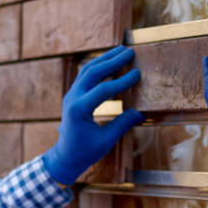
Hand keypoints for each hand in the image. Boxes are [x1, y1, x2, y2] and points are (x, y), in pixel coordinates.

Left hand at [43, 46, 144, 185]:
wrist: (65, 156)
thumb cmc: (85, 152)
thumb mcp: (106, 141)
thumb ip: (123, 124)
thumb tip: (142, 112)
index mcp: (78, 110)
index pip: (103, 90)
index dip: (122, 81)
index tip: (138, 74)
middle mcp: (72, 98)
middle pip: (92, 73)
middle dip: (111, 61)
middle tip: (129, 52)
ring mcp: (70, 95)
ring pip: (86, 71)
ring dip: (104, 59)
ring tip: (120, 50)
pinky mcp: (73, 95)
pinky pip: (84, 76)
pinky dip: (98, 67)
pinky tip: (110, 62)